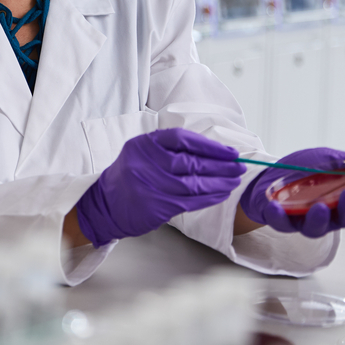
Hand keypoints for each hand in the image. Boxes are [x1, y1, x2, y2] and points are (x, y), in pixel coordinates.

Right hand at [76, 127, 245, 247]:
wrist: (106, 203)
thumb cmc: (131, 175)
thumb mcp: (141, 153)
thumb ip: (169, 149)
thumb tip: (211, 151)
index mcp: (143, 144)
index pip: (181, 138)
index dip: (208, 145)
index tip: (228, 151)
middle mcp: (145, 163)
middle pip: (191, 162)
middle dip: (220, 165)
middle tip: (238, 166)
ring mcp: (151, 185)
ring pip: (194, 183)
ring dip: (219, 182)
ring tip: (234, 180)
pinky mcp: (158, 206)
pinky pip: (191, 201)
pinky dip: (210, 197)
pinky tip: (221, 193)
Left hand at [239, 148, 344, 238]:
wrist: (272, 170)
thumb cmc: (305, 168)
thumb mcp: (329, 158)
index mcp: (344, 200)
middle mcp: (329, 215)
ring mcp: (305, 219)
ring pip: (316, 228)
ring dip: (319, 219)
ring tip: (320, 206)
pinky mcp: (282, 221)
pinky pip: (281, 223)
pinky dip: (279, 216)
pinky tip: (276, 207)